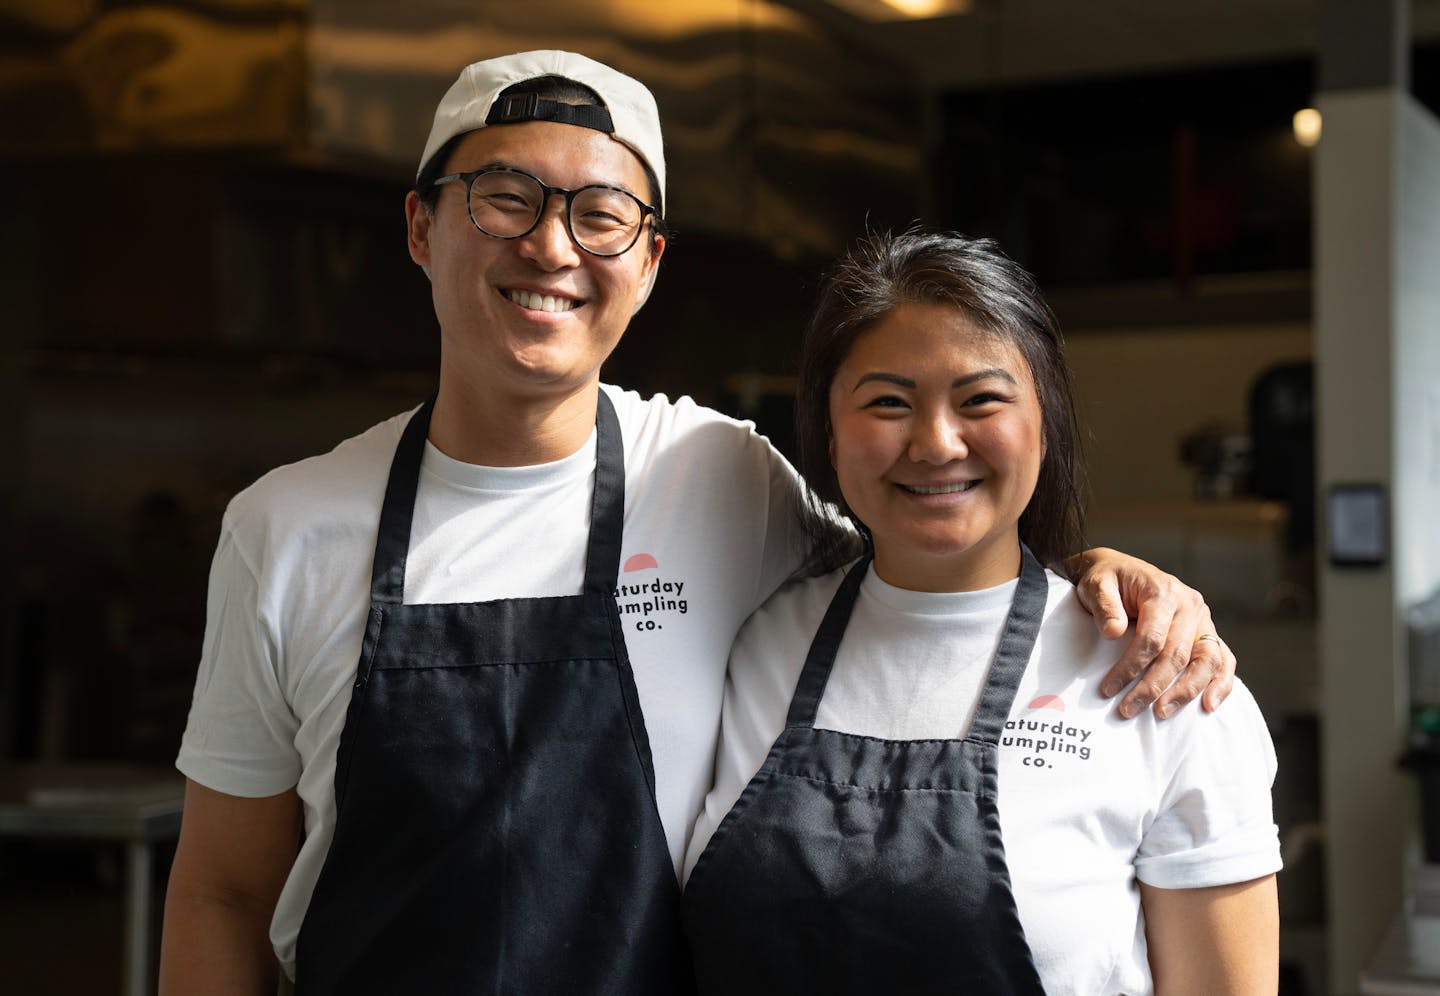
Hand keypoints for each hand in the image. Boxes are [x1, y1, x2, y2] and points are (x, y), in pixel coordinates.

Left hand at [1063, 547, 1236, 718]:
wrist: (1120, 571)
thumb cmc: (1107, 580)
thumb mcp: (1096, 584)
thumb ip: (1104, 605)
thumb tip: (1114, 632)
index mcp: (1164, 592)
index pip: (1153, 638)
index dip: (1131, 667)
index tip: (1109, 688)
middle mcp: (1190, 605)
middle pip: (1178, 654)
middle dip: (1153, 686)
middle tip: (1129, 709)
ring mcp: (1202, 620)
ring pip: (1207, 661)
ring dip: (1187, 691)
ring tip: (1163, 713)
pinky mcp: (1207, 633)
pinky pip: (1223, 659)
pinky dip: (1220, 683)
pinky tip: (1208, 705)